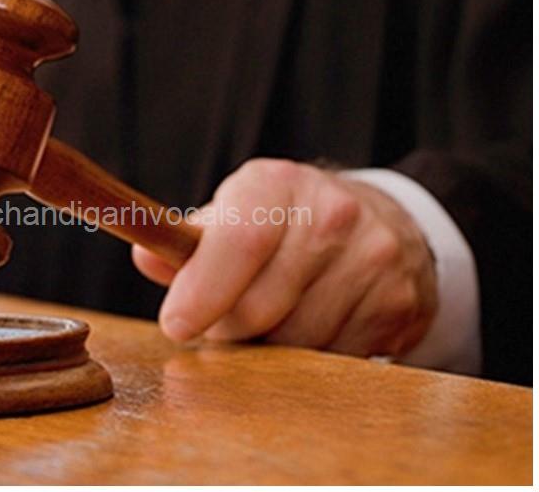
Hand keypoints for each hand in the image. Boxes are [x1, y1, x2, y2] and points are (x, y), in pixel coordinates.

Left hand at [132, 159, 437, 357]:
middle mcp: (331, 214)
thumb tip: (145, 256)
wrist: (381, 223)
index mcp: (277, 184)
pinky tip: (313, 326)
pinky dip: (311, 356)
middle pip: (260, 306)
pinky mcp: (397, 302)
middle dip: (230, 327)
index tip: (176, 324)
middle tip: (226, 320)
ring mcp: (371, 258)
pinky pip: (335, 358)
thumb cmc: (286, 225)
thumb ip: (188, 242)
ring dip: (270, 347)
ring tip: (273, 318)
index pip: (240, 240)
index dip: (203, 290)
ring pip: (295, 341)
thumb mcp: (236, 214)